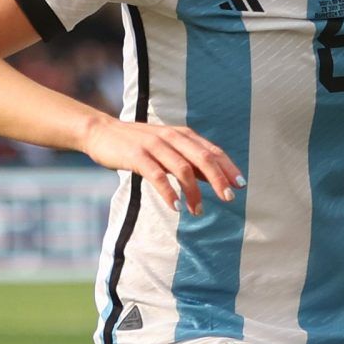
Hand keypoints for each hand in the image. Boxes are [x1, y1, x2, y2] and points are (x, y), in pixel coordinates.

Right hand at [78, 115, 240, 215]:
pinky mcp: (137, 156)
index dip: (228, 167)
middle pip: (203, 158)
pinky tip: (176, 207)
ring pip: (182, 168)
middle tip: (228, 198)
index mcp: (182, 134)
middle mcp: (171, 137)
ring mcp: (154, 145)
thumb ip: (188, 159)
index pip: (212, 151)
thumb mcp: (167, 147)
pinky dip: (169, 192)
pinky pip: (157, 176)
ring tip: (198, 211)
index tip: (241, 185)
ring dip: (193, 192)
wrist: (102, 132)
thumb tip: (214, 177)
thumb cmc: (137, 144)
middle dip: (218, 179)